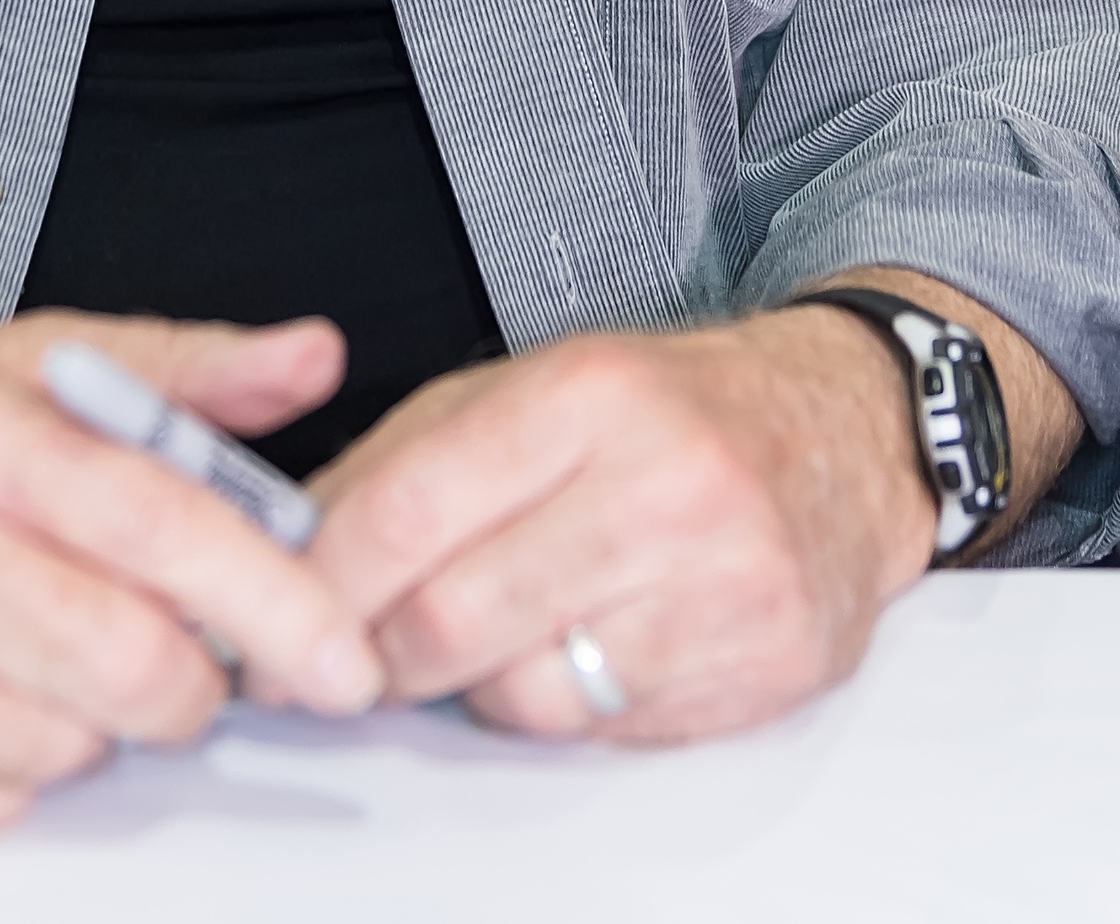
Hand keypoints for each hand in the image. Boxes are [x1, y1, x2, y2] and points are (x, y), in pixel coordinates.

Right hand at [0, 297, 380, 841]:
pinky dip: (3, 765)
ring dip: (84, 718)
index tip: (344, 660)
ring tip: (23, 645)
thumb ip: (178, 371)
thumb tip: (317, 354)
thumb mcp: (15, 368)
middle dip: (184, 679)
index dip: (272, 602)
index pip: (158, 522)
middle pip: (132, 665)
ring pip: (68, 748)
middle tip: (163, 647)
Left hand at [303, 308, 937, 745]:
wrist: (843, 437)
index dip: (323, 581)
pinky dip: (563, 705)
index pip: (412, 509)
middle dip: (377, 653)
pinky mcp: (765, 669)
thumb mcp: (533, 388)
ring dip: (474, 686)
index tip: (277, 617)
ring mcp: (722, 586)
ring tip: (489, 635)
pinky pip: (605, 730)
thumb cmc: (670, 411)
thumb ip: (410, 457)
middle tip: (352, 658)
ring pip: (524, 695)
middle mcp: (662, 486)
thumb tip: (297, 542)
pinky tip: (578, 648)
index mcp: (588, 395)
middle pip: (452, 618)